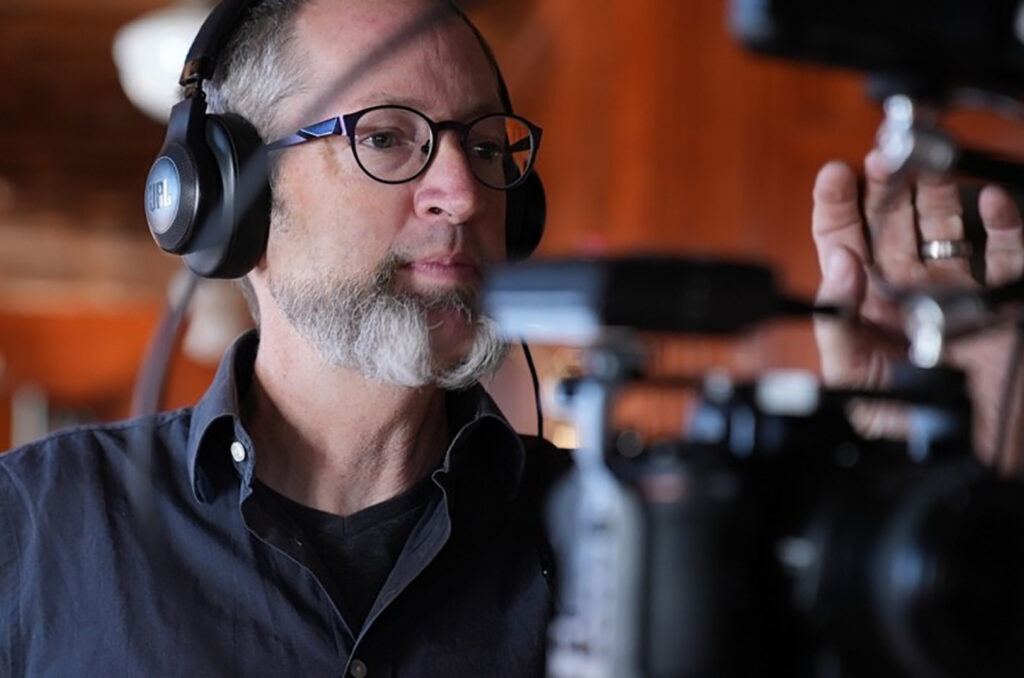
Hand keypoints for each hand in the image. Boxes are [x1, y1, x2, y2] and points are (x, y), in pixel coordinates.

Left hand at [811, 150, 1023, 471]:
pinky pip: (1008, 251)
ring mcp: (960, 287)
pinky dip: (1003, 223)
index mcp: (868, 303)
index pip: (846, 243)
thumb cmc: (906, 423)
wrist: (972, 456)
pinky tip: (988, 203)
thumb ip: (839, 325)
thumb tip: (839, 266)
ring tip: (924, 161)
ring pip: (946, 224)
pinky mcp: (1006, 295)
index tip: (834, 175)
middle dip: (886, 185)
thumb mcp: (855, 381)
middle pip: (894, 222)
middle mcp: (911, 287)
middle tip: (883, 155)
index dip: (839, 207)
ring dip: (935, 190)